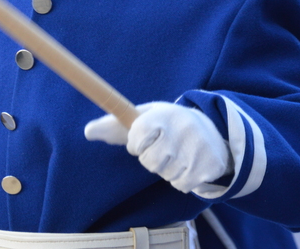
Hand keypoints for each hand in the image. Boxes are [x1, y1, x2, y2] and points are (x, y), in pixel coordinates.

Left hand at [85, 102, 228, 193]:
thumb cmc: (168, 124)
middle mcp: (181, 129)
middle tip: (163, 146)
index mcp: (163, 114)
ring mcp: (196, 148)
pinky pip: (181, 184)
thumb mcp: (144, 116)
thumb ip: (114, 124)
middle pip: (149, 161)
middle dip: (152, 157)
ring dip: (166, 168)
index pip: (137, 138)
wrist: (212, 131)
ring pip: (165, 173)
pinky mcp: (208, 166)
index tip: (146, 137)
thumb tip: (87, 131)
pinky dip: (180, 179)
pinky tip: (187, 164)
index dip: (137, 143)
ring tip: (176, 153)